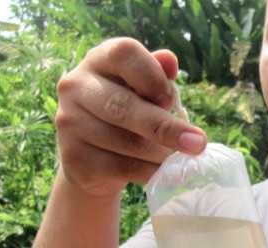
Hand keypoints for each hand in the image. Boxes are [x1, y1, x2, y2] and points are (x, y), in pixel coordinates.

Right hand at [54, 37, 206, 196]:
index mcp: (98, 60)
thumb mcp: (143, 90)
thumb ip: (157, 74)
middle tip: (197, 144)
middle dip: (166, 128)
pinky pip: (121, 167)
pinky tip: (164, 174)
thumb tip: (169, 60)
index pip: (125, 54)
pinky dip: (149, 172)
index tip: (171, 100)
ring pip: (125, 142)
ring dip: (160, 155)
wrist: (93, 156)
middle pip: (124, 106)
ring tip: (180, 161)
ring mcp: (70, 123)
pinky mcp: (73, 157)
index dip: (154, 76)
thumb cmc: (128, 112)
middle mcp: (76, 86)